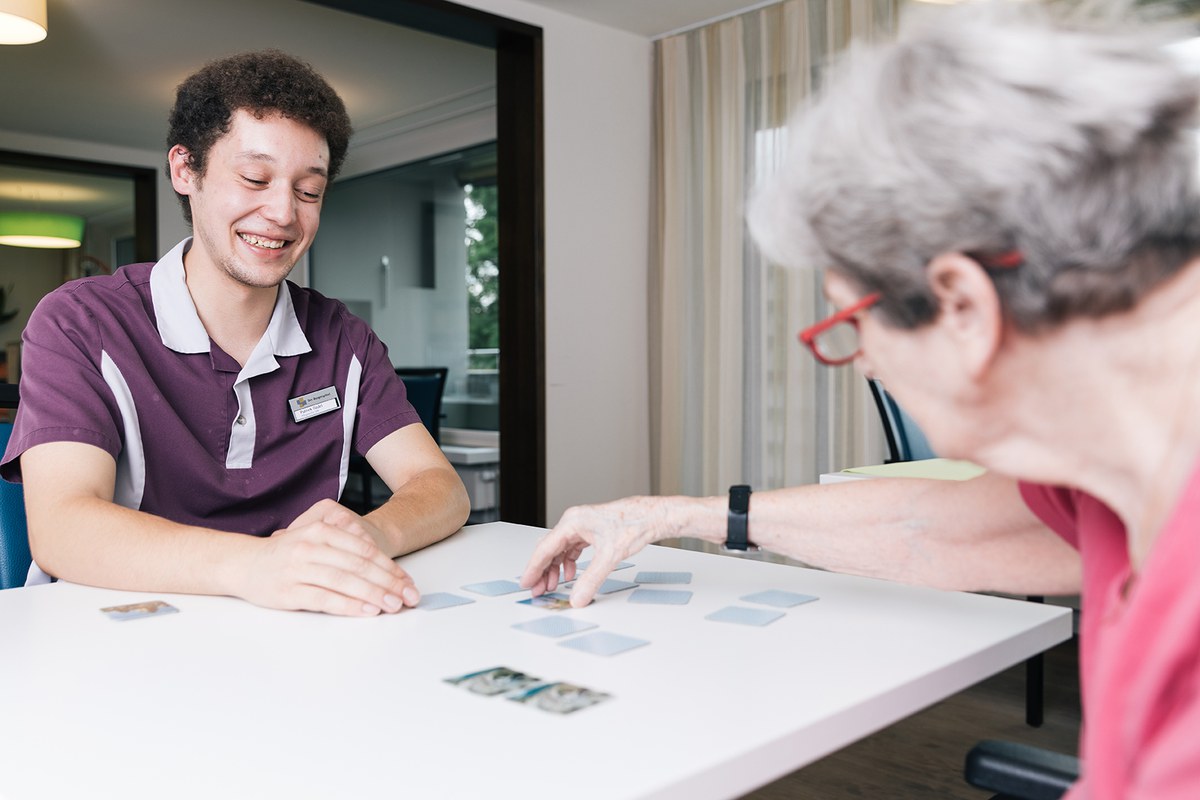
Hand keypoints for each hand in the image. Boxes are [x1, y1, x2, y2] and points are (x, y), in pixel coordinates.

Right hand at [240, 499, 419, 615]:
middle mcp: (311, 547)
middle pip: (359, 566)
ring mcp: (299, 569)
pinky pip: (325, 599)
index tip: (408, 581)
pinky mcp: (290, 592)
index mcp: (321, 531)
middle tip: (409, 596)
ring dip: (374, 595)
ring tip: (394, 605)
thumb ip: (344, 547)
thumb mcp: (315, 538)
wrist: (243, 563)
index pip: (364, 550)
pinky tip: (367, 611)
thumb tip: (383, 567)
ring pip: (345, 581)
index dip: (390, 567)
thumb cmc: (286, 554)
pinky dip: (349, 605)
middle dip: (389, 583)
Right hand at [519, 496, 676, 606]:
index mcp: (572, 522)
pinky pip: (571, 549)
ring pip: (560, 550)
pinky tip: (570, 575)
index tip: (527, 583)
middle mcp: (573, 522)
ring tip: (552, 586)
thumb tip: (578, 597)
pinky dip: (568, 563)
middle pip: (549, 549)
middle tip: (538, 591)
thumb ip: (591, 579)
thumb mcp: (610, 556)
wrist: (651, 516)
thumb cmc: (633, 524)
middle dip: (542, 572)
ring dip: (555, 569)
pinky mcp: (590, 531)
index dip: (534, 569)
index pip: (545, 549)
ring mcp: (581, 526)